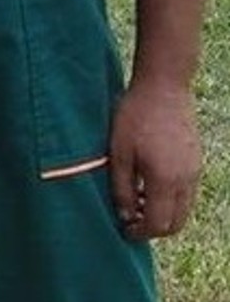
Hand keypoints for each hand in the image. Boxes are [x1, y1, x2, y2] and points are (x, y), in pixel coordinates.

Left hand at [109, 79, 201, 239]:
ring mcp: (194, 170)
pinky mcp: (196, 160)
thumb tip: (125, 216)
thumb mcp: (119, 151)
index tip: (124, 229)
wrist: (163, 84)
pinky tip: (152, 182)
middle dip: (154, 229)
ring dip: (164, 214)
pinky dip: (172, 199)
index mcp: (164, 180)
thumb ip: (121, 187)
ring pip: (184, 210)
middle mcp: (185, 180)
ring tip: (140, 199)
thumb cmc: (135, 114)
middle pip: (175, 224)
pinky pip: (188, 192)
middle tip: (133, 219)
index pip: (157, 225)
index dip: (140, 233)